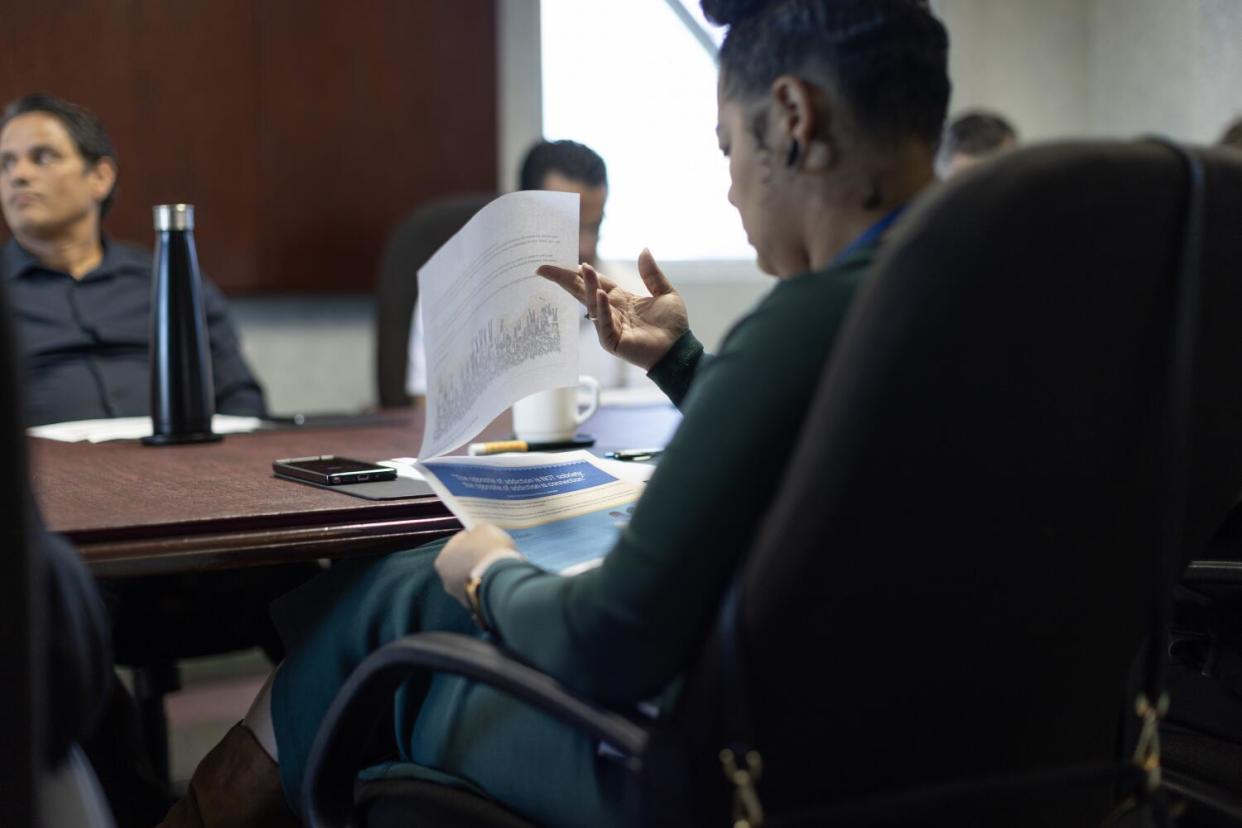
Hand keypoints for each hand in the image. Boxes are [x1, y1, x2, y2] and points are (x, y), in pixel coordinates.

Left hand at [434, 524, 517, 607]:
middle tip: (495, 550)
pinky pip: (486, 591)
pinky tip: (505, 579)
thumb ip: (478, 532)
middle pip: (465, 562)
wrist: (503, 581)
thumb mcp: (484, 530)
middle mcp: (447, 582)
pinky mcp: (478, 609)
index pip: (458, 542)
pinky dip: (493, 585)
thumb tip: (480, 537)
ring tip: (503, 566)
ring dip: (486, 572)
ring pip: (475, 579)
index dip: (473, 535)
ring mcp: (462, 598)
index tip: (486, 535)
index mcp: (442, 561)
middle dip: (478, 556)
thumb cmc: (489, 552)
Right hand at [538, 249, 688, 370]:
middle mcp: (611, 311)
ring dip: (588, 286)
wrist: (679, 350)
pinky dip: (601, 309)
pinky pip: (604, 323)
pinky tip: (599, 294)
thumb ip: (652, 274)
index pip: (595, 283)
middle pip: (584, 291)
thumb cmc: (673, 326)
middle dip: (565, 279)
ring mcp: (609, 326)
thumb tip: (644, 249)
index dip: (580, 272)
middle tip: (543, 268)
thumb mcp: (665, 293)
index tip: (565, 262)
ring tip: (583, 269)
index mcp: (620, 300)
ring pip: (593, 303)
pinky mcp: (613, 341)